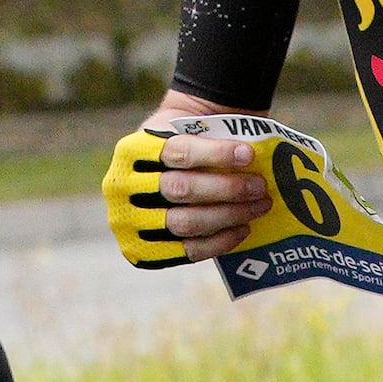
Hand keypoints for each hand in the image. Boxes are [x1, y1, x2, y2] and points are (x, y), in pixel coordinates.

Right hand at [104, 97, 275, 268]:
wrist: (159, 167)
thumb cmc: (184, 145)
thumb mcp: (187, 130)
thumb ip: (210, 139)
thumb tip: (253, 156)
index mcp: (132, 151)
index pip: (179, 152)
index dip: (217, 154)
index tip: (249, 154)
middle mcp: (122, 187)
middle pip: (182, 190)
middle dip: (228, 189)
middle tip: (260, 186)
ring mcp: (131, 222)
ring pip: (187, 222)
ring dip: (229, 215)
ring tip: (258, 206)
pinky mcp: (146, 251)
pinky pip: (189, 250)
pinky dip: (220, 241)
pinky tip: (243, 228)